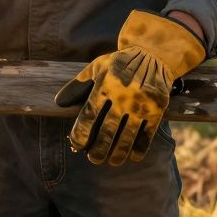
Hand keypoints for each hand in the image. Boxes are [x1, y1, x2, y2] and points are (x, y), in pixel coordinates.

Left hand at [53, 10, 204, 166]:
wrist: (153, 54)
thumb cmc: (119, 63)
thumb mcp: (96, 67)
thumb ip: (78, 85)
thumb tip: (59, 103)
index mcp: (105, 86)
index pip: (89, 115)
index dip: (81, 133)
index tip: (77, 144)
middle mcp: (122, 96)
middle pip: (107, 130)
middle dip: (99, 149)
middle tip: (94, 159)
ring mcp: (141, 104)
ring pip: (127, 136)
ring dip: (118, 153)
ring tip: (112, 161)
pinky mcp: (157, 109)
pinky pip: (147, 134)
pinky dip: (139, 147)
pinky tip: (133, 155)